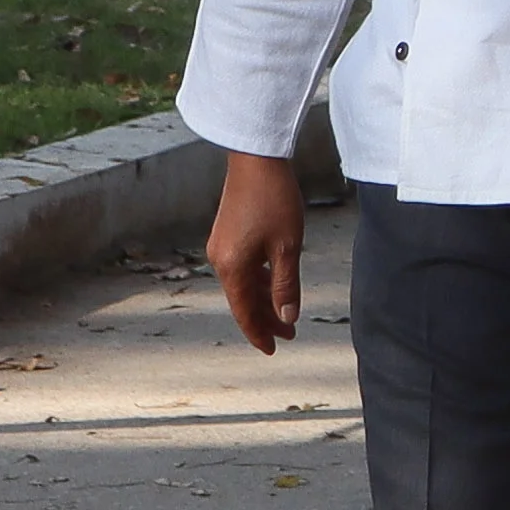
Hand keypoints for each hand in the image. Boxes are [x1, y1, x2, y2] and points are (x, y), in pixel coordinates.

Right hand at [208, 150, 306, 354]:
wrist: (256, 159)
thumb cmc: (274, 199)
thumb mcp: (287, 247)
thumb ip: (286, 285)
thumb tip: (286, 317)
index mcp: (232, 268)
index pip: (245, 313)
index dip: (259, 333)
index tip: (273, 350)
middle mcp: (220, 260)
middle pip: (243, 301)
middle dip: (266, 319)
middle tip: (289, 334)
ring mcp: (221, 247)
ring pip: (244, 285)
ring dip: (264, 300)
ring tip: (286, 313)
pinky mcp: (227, 235)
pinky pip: (242, 268)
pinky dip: (258, 281)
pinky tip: (274, 283)